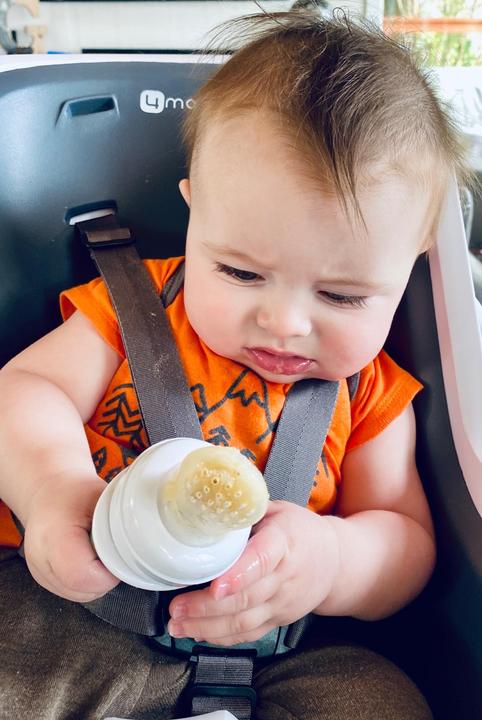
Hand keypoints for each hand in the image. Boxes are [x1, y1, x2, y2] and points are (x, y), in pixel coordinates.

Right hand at [23, 473, 119, 601]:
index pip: (82, 576)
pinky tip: (89, 560)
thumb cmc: (77, 492)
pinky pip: (70, 591)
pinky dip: (85, 582)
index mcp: (54, 534)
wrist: (48, 490)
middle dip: (105, 578)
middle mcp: (40, 556)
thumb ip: (121, 527)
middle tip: (112, 552)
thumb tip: (146, 547)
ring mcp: (38, 570)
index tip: (119, 557)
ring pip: (78, 595)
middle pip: (81, 590)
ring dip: (96, 582)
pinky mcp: (41, 577)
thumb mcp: (105, 500)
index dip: (107, 574)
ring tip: (99, 553)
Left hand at [168, 500, 338, 645]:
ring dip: (208, 627)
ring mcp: (283, 602)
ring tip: (178, 625)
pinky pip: (249, 634)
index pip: (261, 560)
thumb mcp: (278, 510)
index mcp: (284, 542)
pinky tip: (198, 633)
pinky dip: (222, 638)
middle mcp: (285, 576)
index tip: (215, 586)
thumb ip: (246, 511)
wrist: (336, 560)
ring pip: (245, 621)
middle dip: (206, 607)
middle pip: (246, 597)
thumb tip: (210, 502)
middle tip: (176, 607)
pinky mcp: (279, 619)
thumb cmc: (300, 530)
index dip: (238, 575)